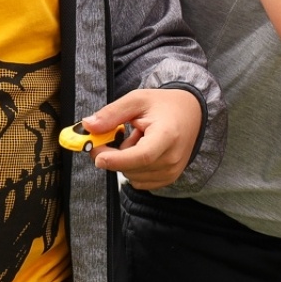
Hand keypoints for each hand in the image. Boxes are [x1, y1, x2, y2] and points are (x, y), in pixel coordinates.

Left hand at [83, 87, 202, 189]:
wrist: (192, 113)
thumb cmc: (165, 105)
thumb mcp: (137, 100)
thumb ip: (112, 113)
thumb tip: (88, 126)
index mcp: (167, 135)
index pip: (142, 156)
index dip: (116, 159)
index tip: (97, 155)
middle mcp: (172, 157)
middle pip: (131, 168)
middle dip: (113, 155)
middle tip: (114, 134)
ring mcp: (172, 171)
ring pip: (131, 176)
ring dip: (125, 161)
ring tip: (138, 139)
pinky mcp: (169, 178)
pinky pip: (139, 182)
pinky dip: (133, 168)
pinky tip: (142, 150)